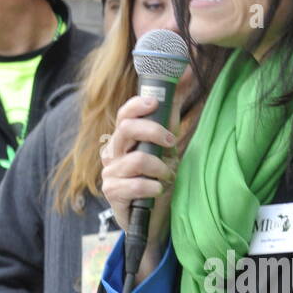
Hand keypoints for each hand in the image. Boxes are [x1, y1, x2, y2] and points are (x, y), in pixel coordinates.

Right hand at [100, 92, 179, 279]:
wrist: (152, 219)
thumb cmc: (158, 178)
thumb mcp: (167, 144)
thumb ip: (172, 110)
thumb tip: (183, 73)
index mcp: (123, 139)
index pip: (124, 114)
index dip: (138, 106)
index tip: (156, 103)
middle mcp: (112, 153)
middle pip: (126, 130)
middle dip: (153, 132)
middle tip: (171, 143)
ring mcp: (109, 173)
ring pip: (136, 159)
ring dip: (159, 167)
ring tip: (168, 176)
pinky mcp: (113, 194)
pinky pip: (135, 185)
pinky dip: (153, 187)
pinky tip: (159, 190)